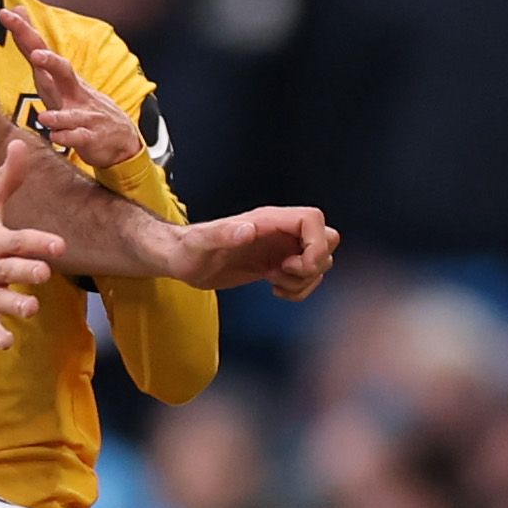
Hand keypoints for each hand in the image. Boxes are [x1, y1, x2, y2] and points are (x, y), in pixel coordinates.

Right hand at [0, 140, 63, 347]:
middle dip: (29, 274)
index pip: (20, 241)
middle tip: (39, 274)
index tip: (59, 246)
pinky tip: (7, 341)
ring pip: (2, 304)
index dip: (40, 243)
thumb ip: (7, 177)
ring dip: (17, 307)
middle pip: (13, 273)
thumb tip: (22, 143)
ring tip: (29, 307)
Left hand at [3, 3, 143, 171]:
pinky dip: (68, 138)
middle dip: (50, 62)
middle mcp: (72, 92)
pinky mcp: (91, 137)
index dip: (24, 32)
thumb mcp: (56, 77)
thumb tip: (18, 11)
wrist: (121, 137)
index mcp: (60, 78)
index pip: (40, 49)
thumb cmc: (80, 104)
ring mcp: (83, 114)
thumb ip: (35, 49)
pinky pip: (78, 138)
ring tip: (44, 117)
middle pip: (62, 72)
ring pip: (70, 113)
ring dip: (57, 115)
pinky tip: (57, 138)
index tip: (6, 14)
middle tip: (36, 55)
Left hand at [171, 205, 341, 298]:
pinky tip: (274, 288)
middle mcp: (279, 231)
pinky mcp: (276, 264)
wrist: (181, 261)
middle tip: (284, 272)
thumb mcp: (201, 244)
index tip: (294, 265)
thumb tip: (249, 230)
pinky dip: (299, 287)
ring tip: (274, 281)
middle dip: (315, 263)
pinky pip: (306, 275)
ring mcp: (280, 248)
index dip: (316, 244)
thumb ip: (223, 234)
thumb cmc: (187, 250)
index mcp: (267, 220)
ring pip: (320, 260)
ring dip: (306, 279)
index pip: (313, 219)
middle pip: (326, 238)